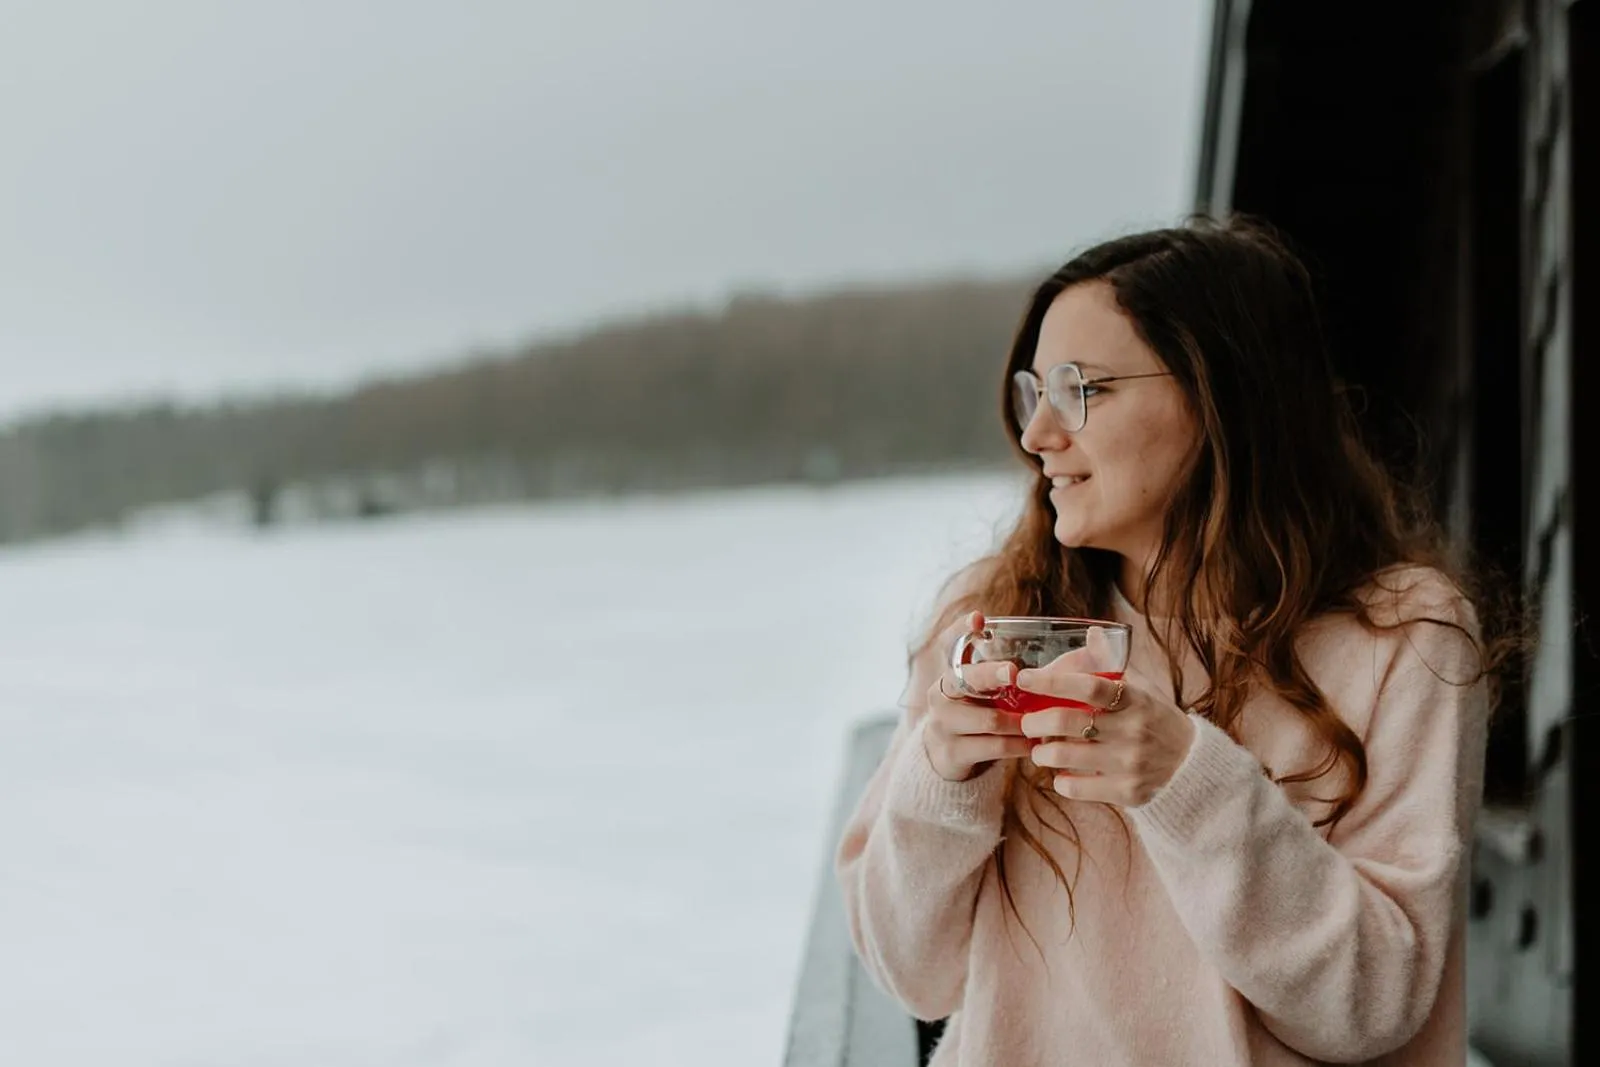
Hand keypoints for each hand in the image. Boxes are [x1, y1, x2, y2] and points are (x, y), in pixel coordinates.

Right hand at [922, 612, 1032, 781]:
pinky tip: (1035, 743)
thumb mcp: (977, 686)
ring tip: (1046, 720)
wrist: (945, 753)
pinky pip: (995, 748)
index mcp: (948, 673)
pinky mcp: (951, 754)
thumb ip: (993, 663)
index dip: (960, 629)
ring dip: (1022, 720)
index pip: (947, 643)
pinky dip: (1019, 745)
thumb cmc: (973, 710)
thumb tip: (1009, 627)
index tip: (979, 619)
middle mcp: (940, 696)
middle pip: (967, 681)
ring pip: (990, 720)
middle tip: (1015, 672)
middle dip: (992, 675)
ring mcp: (942, 726)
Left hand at [1013, 662, 1195, 805]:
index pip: (1088, 685)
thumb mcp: (1143, 688)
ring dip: (1041, 753)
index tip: (1024, 678)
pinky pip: (1076, 788)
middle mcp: (1132, 730)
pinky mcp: (1127, 792)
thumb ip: (1114, 664)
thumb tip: (1092, 633)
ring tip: (1041, 749)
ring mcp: (1129, 763)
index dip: (1052, 681)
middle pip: (1066, 721)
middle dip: (1034, 721)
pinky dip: (1060, 781)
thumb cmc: (1156, 719)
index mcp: (1134, 699)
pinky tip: (1062, 773)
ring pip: (1064, 756)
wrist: (1191, 765)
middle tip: (1026, 723)